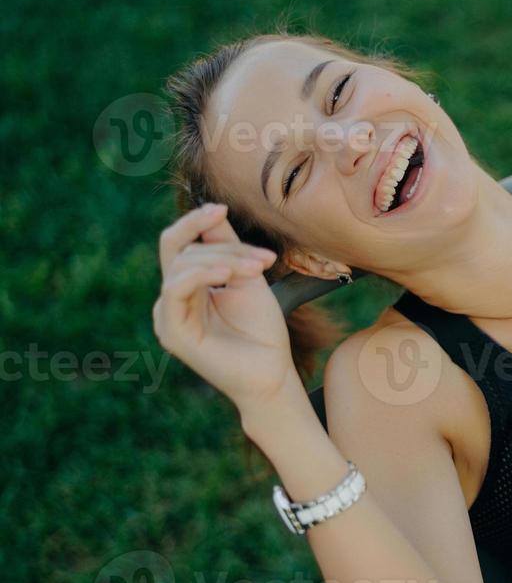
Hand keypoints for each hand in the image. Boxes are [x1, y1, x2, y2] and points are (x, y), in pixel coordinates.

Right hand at [151, 203, 298, 409]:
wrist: (272, 374)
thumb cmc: (262, 331)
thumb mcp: (246, 278)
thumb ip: (227, 247)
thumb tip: (213, 210)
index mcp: (188, 286)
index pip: (181, 243)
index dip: (196, 222)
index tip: (222, 209)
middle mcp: (172, 299)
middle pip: (181, 250)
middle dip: (221, 245)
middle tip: (264, 259)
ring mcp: (167, 315)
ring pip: (181, 265)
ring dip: (223, 259)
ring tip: (257, 269)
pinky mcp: (171, 331)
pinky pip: (175, 290)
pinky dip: (202, 275)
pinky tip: (228, 273)